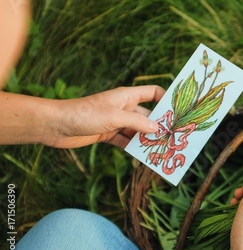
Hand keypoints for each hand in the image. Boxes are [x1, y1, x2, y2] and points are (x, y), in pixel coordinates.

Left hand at [46, 86, 164, 147]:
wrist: (56, 125)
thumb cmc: (85, 114)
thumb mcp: (115, 117)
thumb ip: (138, 122)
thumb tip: (158, 129)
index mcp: (128, 96)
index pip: (154, 93)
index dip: (167, 100)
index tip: (179, 112)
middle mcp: (125, 107)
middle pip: (149, 115)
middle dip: (160, 126)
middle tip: (175, 137)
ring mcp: (117, 121)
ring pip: (139, 131)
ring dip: (148, 140)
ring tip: (162, 150)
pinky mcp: (109, 134)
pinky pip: (127, 141)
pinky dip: (134, 148)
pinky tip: (144, 157)